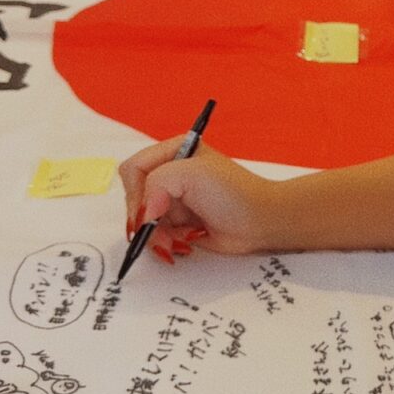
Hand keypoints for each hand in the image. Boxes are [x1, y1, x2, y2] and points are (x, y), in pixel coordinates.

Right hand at [118, 139, 277, 260]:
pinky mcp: (180, 222)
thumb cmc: (234, 192)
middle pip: (135, 197)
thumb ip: (156, 184)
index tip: (150, 211)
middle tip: (161, 229)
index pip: (134, 169)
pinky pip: (157, 234)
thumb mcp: (191, 174)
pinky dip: (167, 241)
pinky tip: (187, 240)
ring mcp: (176, 199)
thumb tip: (143, 213)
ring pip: (144, 220)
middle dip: (148, 218)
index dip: (136, 193)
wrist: (260, 222)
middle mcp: (173, 173)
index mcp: (175, 151)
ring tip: (180, 238)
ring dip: (159, 234)